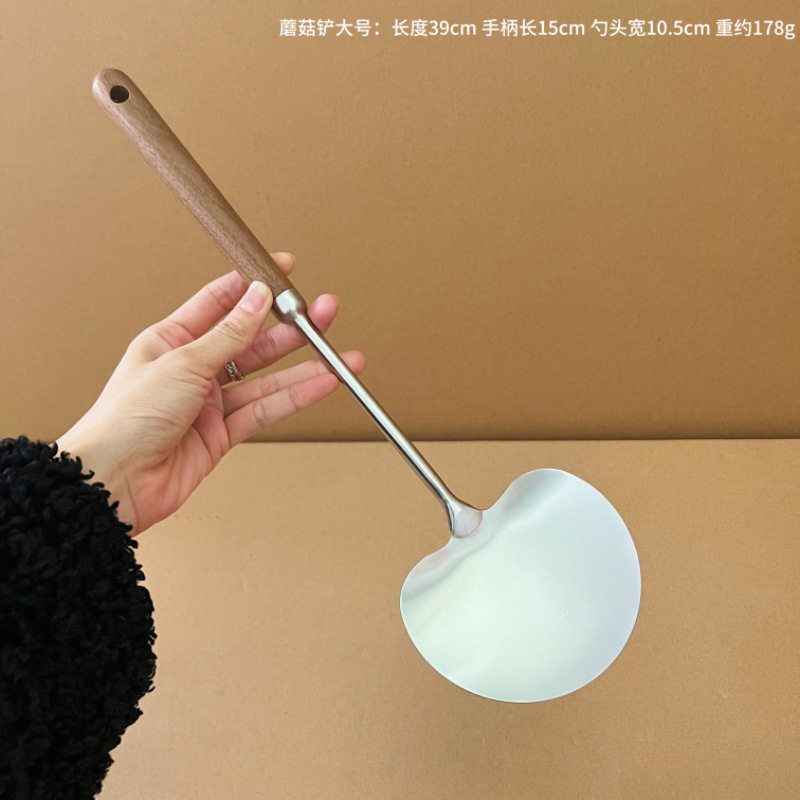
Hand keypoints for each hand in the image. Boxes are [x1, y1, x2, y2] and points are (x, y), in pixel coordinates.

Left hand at [54, 253, 364, 536]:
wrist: (113, 483)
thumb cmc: (125, 420)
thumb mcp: (183, 364)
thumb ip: (228, 335)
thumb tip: (257, 299)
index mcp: (170, 341)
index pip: (219, 302)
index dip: (253, 284)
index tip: (283, 270)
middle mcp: (192, 369)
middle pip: (251, 341)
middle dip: (290, 328)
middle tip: (322, 313)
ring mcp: (209, 404)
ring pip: (265, 379)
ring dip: (302, 367)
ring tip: (338, 355)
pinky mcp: (221, 435)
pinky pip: (265, 411)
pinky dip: (294, 399)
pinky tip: (320, 386)